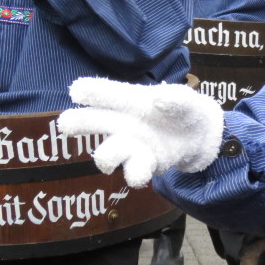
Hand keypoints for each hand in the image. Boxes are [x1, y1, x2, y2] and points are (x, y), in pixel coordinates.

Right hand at [58, 77, 224, 187]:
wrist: (199, 137)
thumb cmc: (184, 111)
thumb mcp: (185, 101)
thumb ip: (176, 99)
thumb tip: (159, 99)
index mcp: (131, 101)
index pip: (107, 94)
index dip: (91, 91)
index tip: (76, 90)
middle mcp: (124, 123)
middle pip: (94, 121)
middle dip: (78, 122)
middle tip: (65, 124)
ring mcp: (130, 145)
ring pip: (106, 154)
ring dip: (107, 157)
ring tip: (108, 161)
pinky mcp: (143, 164)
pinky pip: (132, 173)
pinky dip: (135, 174)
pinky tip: (142, 173)